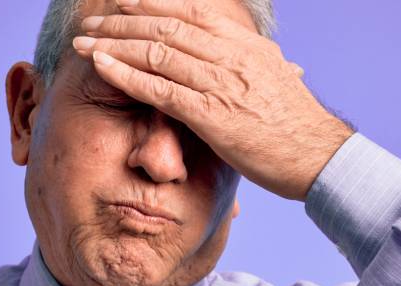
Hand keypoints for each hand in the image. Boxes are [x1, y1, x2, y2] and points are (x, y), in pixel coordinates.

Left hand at [72, 0, 353, 200]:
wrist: (316, 154)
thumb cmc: (295, 124)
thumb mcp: (274, 78)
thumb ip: (248, 62)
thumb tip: (238, 52)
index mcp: (244, 44)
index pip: (191, 12)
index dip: (153, 4)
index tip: (125, 2)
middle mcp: (229, 55)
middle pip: (165, 27)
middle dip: (122, 22)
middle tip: (91, 24)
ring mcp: (218, 83)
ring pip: (156, 52)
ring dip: (113, 45)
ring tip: (84, 44)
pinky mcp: (210, 115)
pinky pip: (159, 88)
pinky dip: (127, 74)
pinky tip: (102, 67)